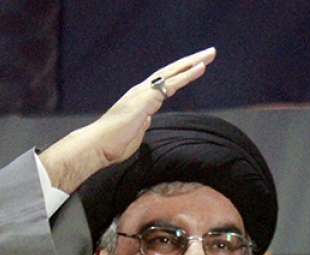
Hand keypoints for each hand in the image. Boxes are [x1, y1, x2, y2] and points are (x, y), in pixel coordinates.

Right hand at [40, 47, 216, 192]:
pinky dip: (187, 74)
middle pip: (170, 72)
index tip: (195, 68)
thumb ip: (141, 125)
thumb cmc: (113, 145)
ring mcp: (143, 92)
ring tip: (209, 54)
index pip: (163, 83)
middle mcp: (141, 91)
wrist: (100, 146)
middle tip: (208, 54)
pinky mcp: (147, 98)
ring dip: (192, 63)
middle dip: (190, 62)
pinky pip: (172, 83)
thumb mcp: (133, 133)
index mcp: (139, 100)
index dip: (180, 74)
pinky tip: (201, 67)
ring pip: (172, 73)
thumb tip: (147, 121)